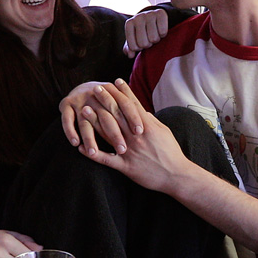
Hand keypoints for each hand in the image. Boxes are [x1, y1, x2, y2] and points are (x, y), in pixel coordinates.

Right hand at [59, 80, 143, 149]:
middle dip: (115, 133)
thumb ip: (130, 107)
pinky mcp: (65, 105)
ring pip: (85, 120)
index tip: (140, 132)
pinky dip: (70, 131)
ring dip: (90, 137)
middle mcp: (94, 94)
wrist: (81, 86)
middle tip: (123, 149)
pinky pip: (67, 120)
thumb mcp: (118, 97)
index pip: (125, 104)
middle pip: (106, 115)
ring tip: (94, 151)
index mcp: (111, 90)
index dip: (133, 117)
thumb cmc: (107, 98)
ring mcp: (79, 99)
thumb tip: (149, 117)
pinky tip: (76, 144)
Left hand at [76, 79, 190, 192]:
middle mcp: (136, 136)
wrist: (176, 176)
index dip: (123, 92)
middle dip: (105, 100)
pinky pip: (106, 160)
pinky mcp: (126, 166)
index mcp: (147, 127)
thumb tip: (142, 111)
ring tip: (84, 109)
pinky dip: (93, 153)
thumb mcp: (164, 132)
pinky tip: (81, 148)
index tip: (114, 82)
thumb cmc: (171, 152)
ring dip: (95, 120)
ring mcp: (129, 151)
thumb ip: (151, 121)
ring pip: (108, 133)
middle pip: (117, 114)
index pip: (132, 105)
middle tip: (95, 89)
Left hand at [123, 8, 168, 57]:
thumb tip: (130, 55)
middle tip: (149, 38)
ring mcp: (149, 14)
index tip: (141, 42)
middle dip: (148, 44)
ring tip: (155, 34)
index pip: (134, 47)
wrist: (154, 16)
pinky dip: (163, 34)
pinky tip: (160, 29)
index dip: (139, 48)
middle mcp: (138, 17)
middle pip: (143, 43)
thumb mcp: (135, 38)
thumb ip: (130, 48)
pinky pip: (163, 32)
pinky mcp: (160, 13)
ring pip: (154, 38)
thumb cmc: (143, 30)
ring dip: (156, 39)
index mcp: (129, 24)